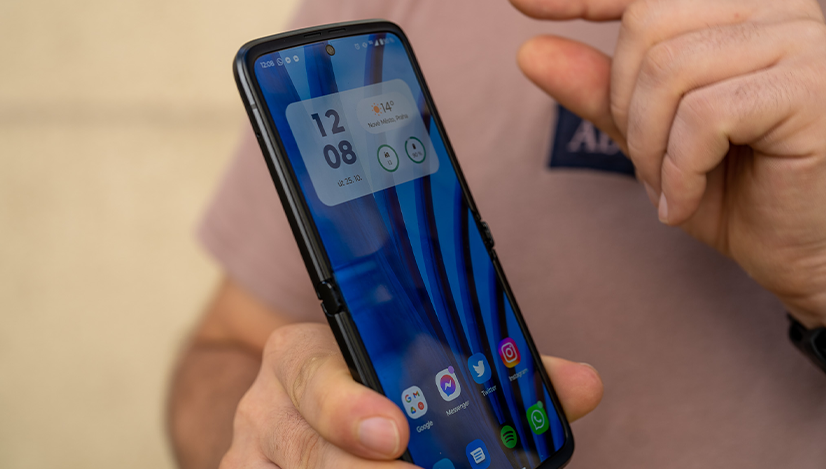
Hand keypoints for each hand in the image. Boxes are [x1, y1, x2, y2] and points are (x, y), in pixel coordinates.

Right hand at [219, 323, 602, 467]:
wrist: (311, 410)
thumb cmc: (369, 388)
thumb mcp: (408, 369)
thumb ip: (493, 375)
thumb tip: (583, 386)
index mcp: (300, 356)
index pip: (311, 372)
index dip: (348, 407)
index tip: (395, 436)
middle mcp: (265, 408)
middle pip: (303, 450)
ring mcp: (250, 460)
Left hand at [512, 0, 825, 326]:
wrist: (810, 256)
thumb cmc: (743, 195)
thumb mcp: (653, 140)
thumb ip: (601, 93)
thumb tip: (531, 51)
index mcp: (741, 10)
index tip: (520, 0)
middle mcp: (778, 9)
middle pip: (648, 22)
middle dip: (624, 103)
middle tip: (647, 164)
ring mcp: (802, 42)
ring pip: (668, 69)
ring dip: (649, 145)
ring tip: (669, 187)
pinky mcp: (811, 87)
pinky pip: (703, 115)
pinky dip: (678, 168)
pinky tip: (685, 200)